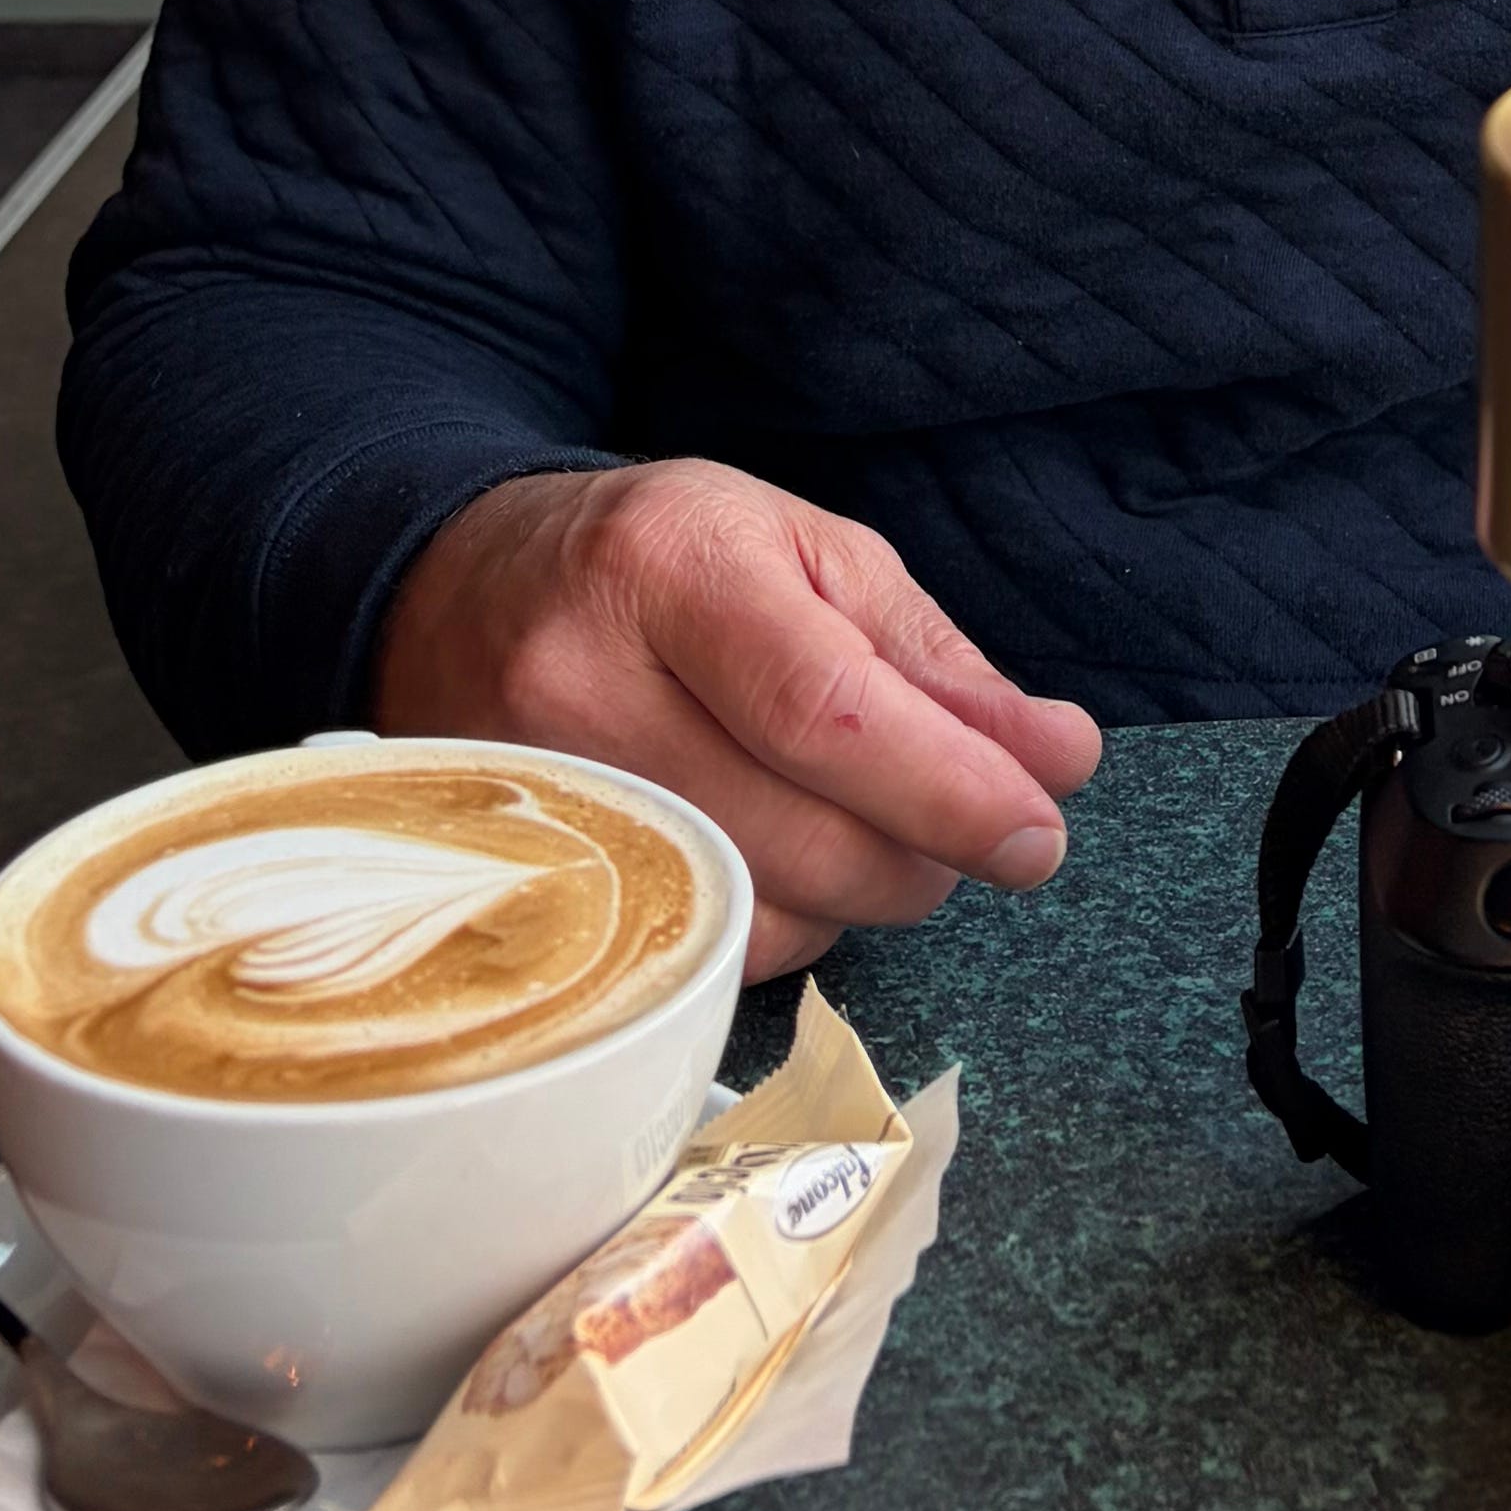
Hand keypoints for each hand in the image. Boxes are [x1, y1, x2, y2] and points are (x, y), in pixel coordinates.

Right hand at [377, 460, 1104, 983]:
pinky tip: (775, 859)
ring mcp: (535, 797)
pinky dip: (774, 925)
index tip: (1037, 832)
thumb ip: (937, 665)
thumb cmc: (660, 564)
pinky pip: (691, 954)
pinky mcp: (517, 886)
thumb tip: (1059, 760)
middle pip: (798, 835)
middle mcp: (582, 684)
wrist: (451, 592)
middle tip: (971, 830)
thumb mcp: (808, 557)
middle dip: (921, 856)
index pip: (826, 710)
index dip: (946, 789)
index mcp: (672, 568)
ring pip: (753, 914)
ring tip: (861, 825)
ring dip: (852, 897)